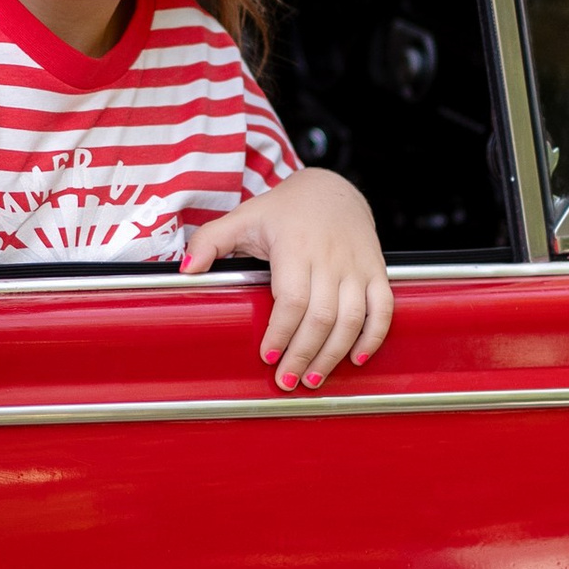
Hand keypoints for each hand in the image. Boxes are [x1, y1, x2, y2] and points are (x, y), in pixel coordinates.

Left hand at [181, 168, 392, 387]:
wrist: (333, 189)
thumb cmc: (285, 209)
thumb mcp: (243, 217)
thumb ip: (210, 242)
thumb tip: (187, 270)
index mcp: (296, 246)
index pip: (292, 299)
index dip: (281, 332)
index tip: (267, 356)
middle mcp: (330, 258)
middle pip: (321, 317)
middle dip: (303, 354)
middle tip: (286, 379)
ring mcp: (357, 266)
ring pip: (352, 318)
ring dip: (334, 354)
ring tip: (313, 378)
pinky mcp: (376, 272)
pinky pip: (382, 309)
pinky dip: (373, 336)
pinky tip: (356, 358)